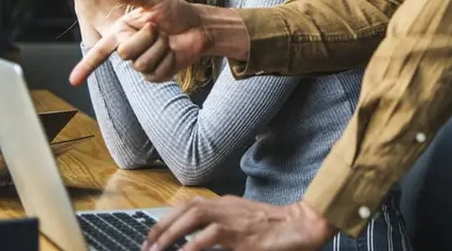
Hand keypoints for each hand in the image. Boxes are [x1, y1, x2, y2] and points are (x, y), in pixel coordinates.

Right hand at [69, 0, 212, 84]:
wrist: (198, 26)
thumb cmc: (175, 10)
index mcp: (122, 31)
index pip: (100, 51)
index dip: (86, 66)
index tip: (72, 81)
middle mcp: (129, 48)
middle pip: (125, 52)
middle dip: (145, 37)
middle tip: (158, 28)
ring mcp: (142, 64)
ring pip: (141, 63)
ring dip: (159, 47)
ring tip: (166, 39)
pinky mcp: (157, 74)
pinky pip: (156, 71)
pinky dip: (168, 58)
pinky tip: (173, 51)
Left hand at [143, 197, 335, 250]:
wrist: (304, 225)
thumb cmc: (277, 228)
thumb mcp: (245, 224)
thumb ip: (224, 228)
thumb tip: (200, 241)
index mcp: (226, 204)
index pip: (189, 205)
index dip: (168, 218)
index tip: (152, 235)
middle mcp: (227, 206)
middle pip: (187, 208)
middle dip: (163, 226)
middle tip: (147, 246)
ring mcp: (234, 218)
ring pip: (194, 217)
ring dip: (172, 233)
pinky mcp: (242, 235)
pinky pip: (211, 237)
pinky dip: (192, 246)